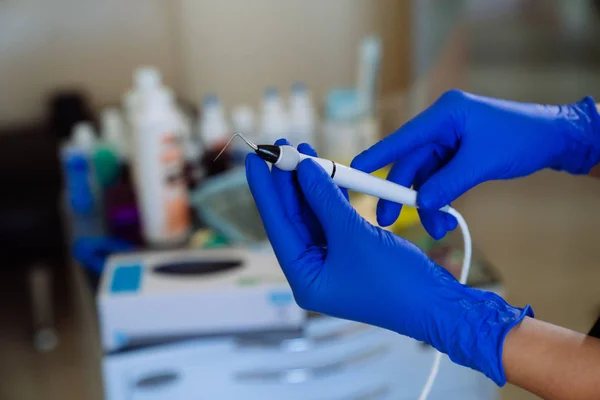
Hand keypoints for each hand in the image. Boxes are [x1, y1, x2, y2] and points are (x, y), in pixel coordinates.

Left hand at [246, 139, 531, 385]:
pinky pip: (331, 219)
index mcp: (304, 278)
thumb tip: (304, 169)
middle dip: (288, 182)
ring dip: (309, 185)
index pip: (277, 226)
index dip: (265, 190)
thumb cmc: (396, 281)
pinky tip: (325, 173)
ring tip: (303, 152)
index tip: (254, 159)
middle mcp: (312, 271)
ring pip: (312, 215)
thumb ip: (325, 200)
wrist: (436, 304)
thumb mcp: (354, 235)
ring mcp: (331, 262)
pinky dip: (330, 196)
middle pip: (292, 218)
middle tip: (283, 147)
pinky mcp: (349, 254)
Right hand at [351, 90, 599, 238]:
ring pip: (425, 177)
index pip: (403, 138)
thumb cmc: (521, 138)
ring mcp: (449, 142)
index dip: (377, 156)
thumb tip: (422, 203)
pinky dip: (439, 199)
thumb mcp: (482, 162)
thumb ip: (448, 183)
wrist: (554, 139)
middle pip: (411, 164)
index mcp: (444, 115)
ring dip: (426, 203)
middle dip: (402, 194)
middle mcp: (442, 127)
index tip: (354, 170)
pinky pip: (439, 180)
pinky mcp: (457, 156)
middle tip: (387, 220)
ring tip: (435, 228)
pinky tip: (443, 218)